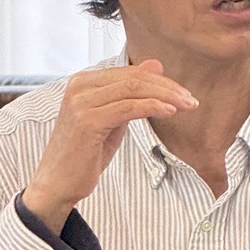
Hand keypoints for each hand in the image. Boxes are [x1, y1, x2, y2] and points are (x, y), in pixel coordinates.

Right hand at [21, 59, 197, 232]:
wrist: (57, 184)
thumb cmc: (85, 154)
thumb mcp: (113, 119)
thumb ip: (131, 94)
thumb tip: (156, 66)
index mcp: (84, 81)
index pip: (130, 73)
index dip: (160, 81)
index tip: (183, 93)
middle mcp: (79, 86)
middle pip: (134, 78)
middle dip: (168, 87)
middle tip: (191, 100)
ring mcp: (81, 101)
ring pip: (133, 89)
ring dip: (166, 96)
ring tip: (187, 105)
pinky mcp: (87, 119)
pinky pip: (128, 107)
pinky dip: (153, 107)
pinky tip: (170, 111)